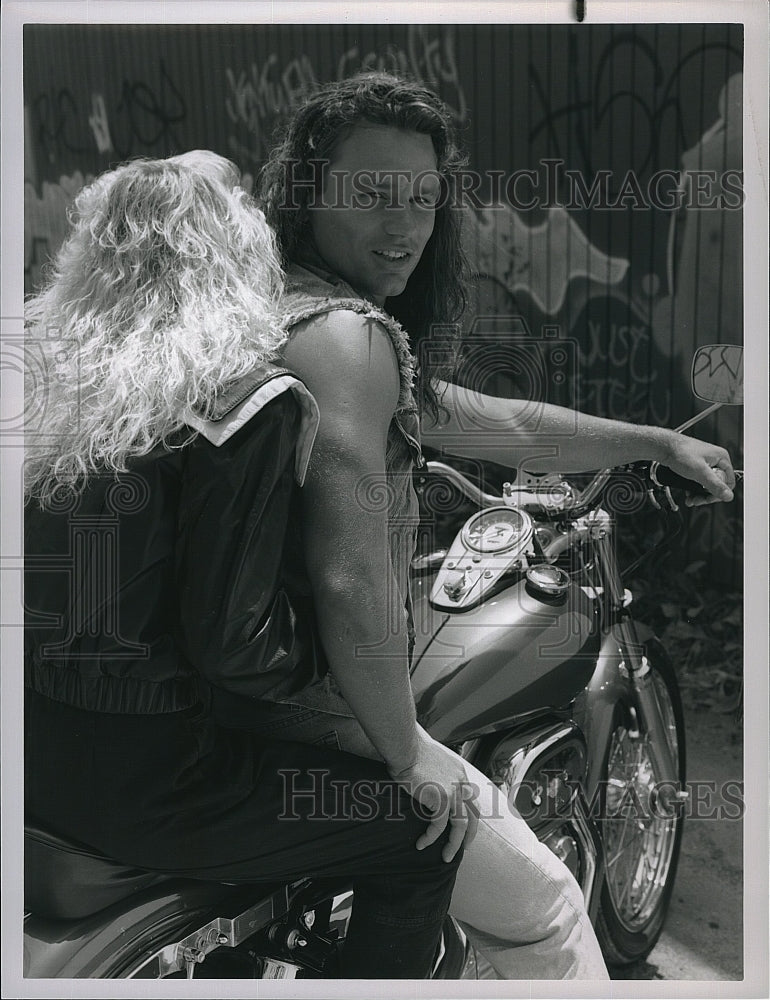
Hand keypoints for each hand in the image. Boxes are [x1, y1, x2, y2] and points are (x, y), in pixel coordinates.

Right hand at [388, 725, 478, 862]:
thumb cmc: (410, 751)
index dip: (469, 814)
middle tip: (464, 848)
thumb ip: (437, 773)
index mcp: (459, 773)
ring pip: (459, 825)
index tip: (464, 827)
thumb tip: (429, 781)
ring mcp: (453, 791)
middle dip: (470, 834)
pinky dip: (430, 837)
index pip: (470, 798)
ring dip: (454, 844)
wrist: (405, 748)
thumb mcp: (431, 761)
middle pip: (472, 814)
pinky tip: (421, 844)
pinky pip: (438, 825)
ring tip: (446, 857)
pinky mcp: (441, 798)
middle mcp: (460, 782)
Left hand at [663, 433, 734, 506]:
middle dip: (706, 495)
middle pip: (717, 484)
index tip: (708, 499)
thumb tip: (728, 496)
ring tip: (691, 499)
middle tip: (697, 500)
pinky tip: (688, 494)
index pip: (729, 482)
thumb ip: (714, 485)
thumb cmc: (680, 452)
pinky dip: (693, 489)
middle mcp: (715, 460)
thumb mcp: (699, 472)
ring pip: (706, 484)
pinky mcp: (695, 467)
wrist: (663, 447)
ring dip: (699, 494)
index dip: (719, 493)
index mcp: (721, 458)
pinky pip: (698, 481)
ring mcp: (705, 463)